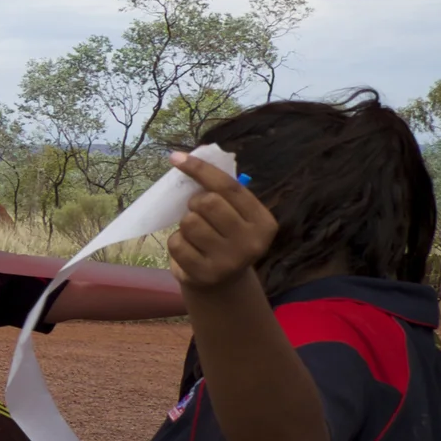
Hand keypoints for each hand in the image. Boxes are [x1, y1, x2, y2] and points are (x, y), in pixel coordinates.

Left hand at [168, 151, 277, 294]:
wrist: (223, 284)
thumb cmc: (225, 238)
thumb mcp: (235, 216)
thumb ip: (222, 192)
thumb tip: (190, 156)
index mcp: (264, 222)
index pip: (229, 187)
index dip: (201, 169)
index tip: (176, 157)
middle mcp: (252, 242)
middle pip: (207, 203)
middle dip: (195, 204)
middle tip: (198, 213)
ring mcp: (230, 261)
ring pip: (190, 222)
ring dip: (186, 224)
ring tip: (196, 234)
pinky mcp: (206, 274)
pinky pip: (177, 243)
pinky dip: (177, 242)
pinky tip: (189, 250)